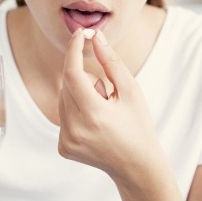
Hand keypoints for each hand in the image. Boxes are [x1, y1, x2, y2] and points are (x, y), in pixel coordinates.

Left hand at [58, 29, 161, 177]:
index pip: (72, 73)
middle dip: (84, 79)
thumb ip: (111, 62)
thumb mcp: (132, 91)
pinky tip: (94, 125)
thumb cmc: (138, 125)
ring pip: (63, 99)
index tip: (79, 34)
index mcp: (94, 115)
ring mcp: (67, 141)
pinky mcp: (63, 147)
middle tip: (107, 95)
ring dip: (80, 95)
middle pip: (67, 85)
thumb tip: (95, 37)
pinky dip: (76, 111)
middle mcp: (75, 129)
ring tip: (102, 112)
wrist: (136, 166)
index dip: (73, 50)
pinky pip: (63, 115)